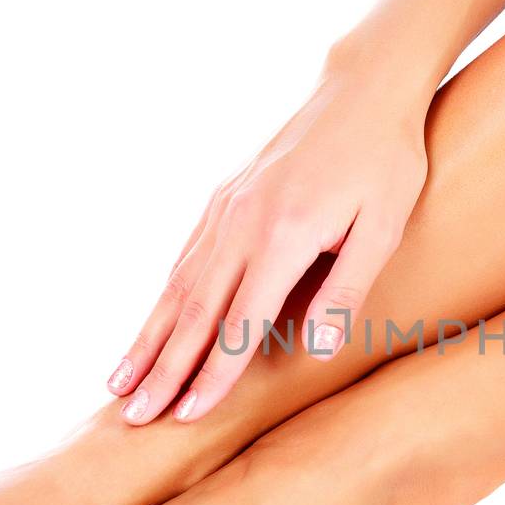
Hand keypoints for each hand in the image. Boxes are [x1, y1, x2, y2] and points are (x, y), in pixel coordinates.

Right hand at [108, 70, 427, 424]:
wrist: (362, 88)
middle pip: (194, 312)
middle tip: (135, 416)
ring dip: (147, 337)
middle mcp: (241, 223)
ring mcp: (226, 208)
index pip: (240, 323)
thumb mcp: (384, 227)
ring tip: (119, 381)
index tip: (187, 416)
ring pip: (178, 285)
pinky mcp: (224, 198)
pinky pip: (185, 258)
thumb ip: (348, 291)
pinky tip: (150, 325)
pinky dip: (163, 298)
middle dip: (163, 368)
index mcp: (284, 236)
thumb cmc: (386, 161)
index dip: (214, 374)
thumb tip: (315, 352)